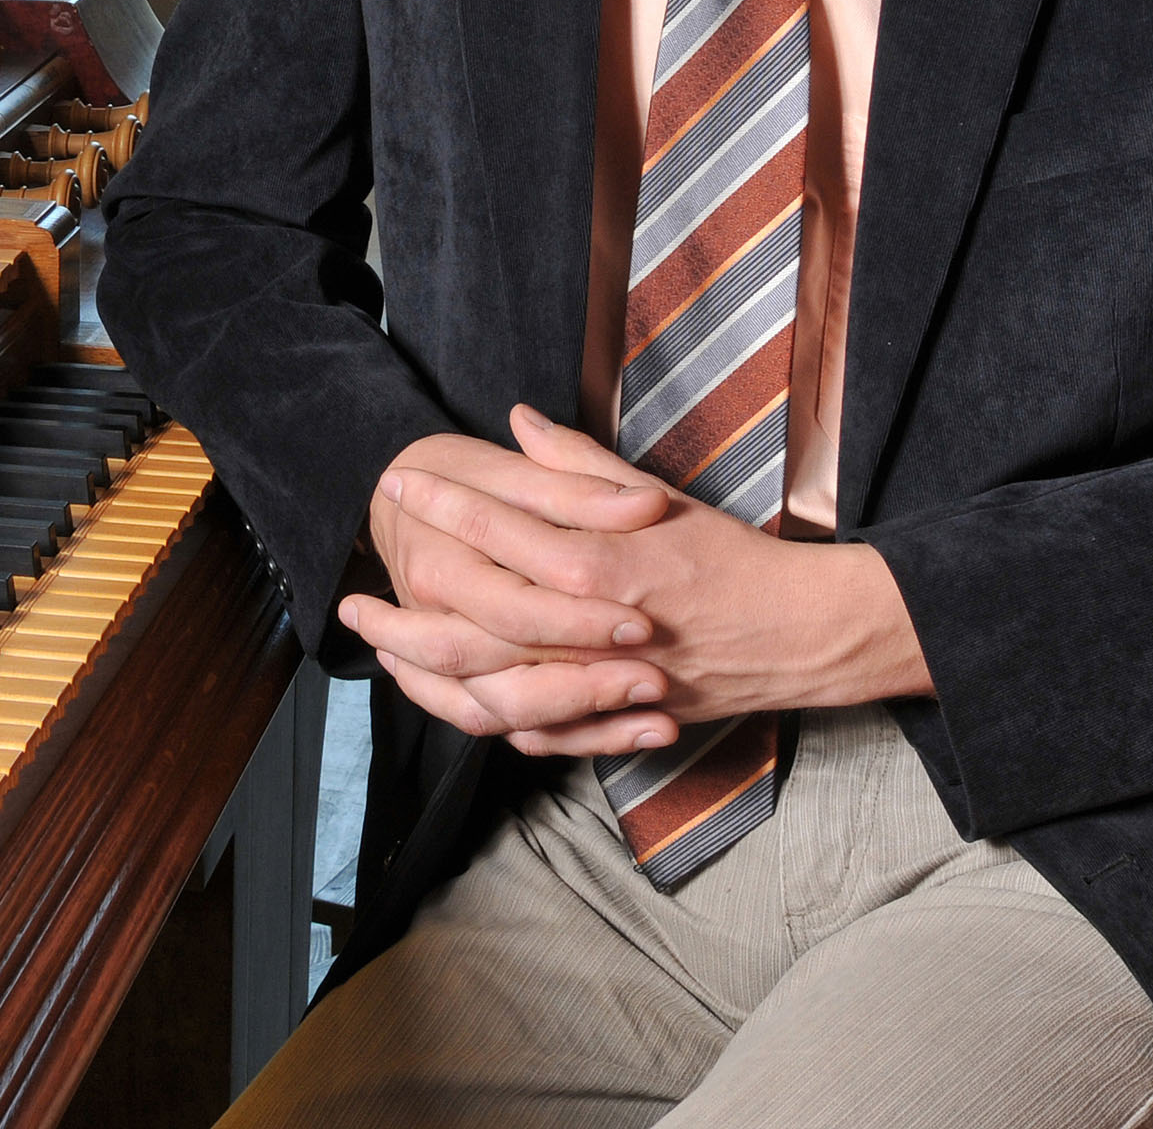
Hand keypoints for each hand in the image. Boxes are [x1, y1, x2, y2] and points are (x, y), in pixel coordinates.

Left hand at [345, 407, 931, 756]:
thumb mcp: (656, 497)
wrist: (799, 633)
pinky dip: (484, 718)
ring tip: (382, 652)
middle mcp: (593, 628)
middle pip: (474, 623)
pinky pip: (534, 731)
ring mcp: (601, 684)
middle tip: (353, 599)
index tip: (399, 484)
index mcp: (602, 560)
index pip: (499, 528)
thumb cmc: (729, 558)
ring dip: (427, 672)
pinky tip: (446, 698)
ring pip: (491, 690)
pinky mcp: (613, 721)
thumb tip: (517, 421)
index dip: (443, 504)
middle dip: (405, 607)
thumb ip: (578, 466)